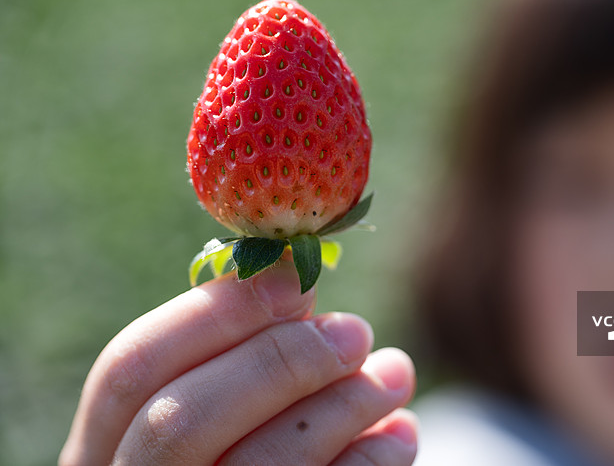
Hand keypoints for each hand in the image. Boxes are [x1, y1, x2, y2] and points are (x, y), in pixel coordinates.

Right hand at [59, 256, 416, 464]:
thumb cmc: (243, 448)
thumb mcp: (217, 404)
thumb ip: (238, 352)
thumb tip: (293, 276)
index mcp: (103, 449)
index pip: (129, 369)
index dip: (215, 314)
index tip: (297, 280)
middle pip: (182, 419)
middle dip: (281, 359)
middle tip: (356, 331)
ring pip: (262, 464)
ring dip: (346, 403)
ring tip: (395, 372)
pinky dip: (373, 457)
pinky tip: (400, 431)